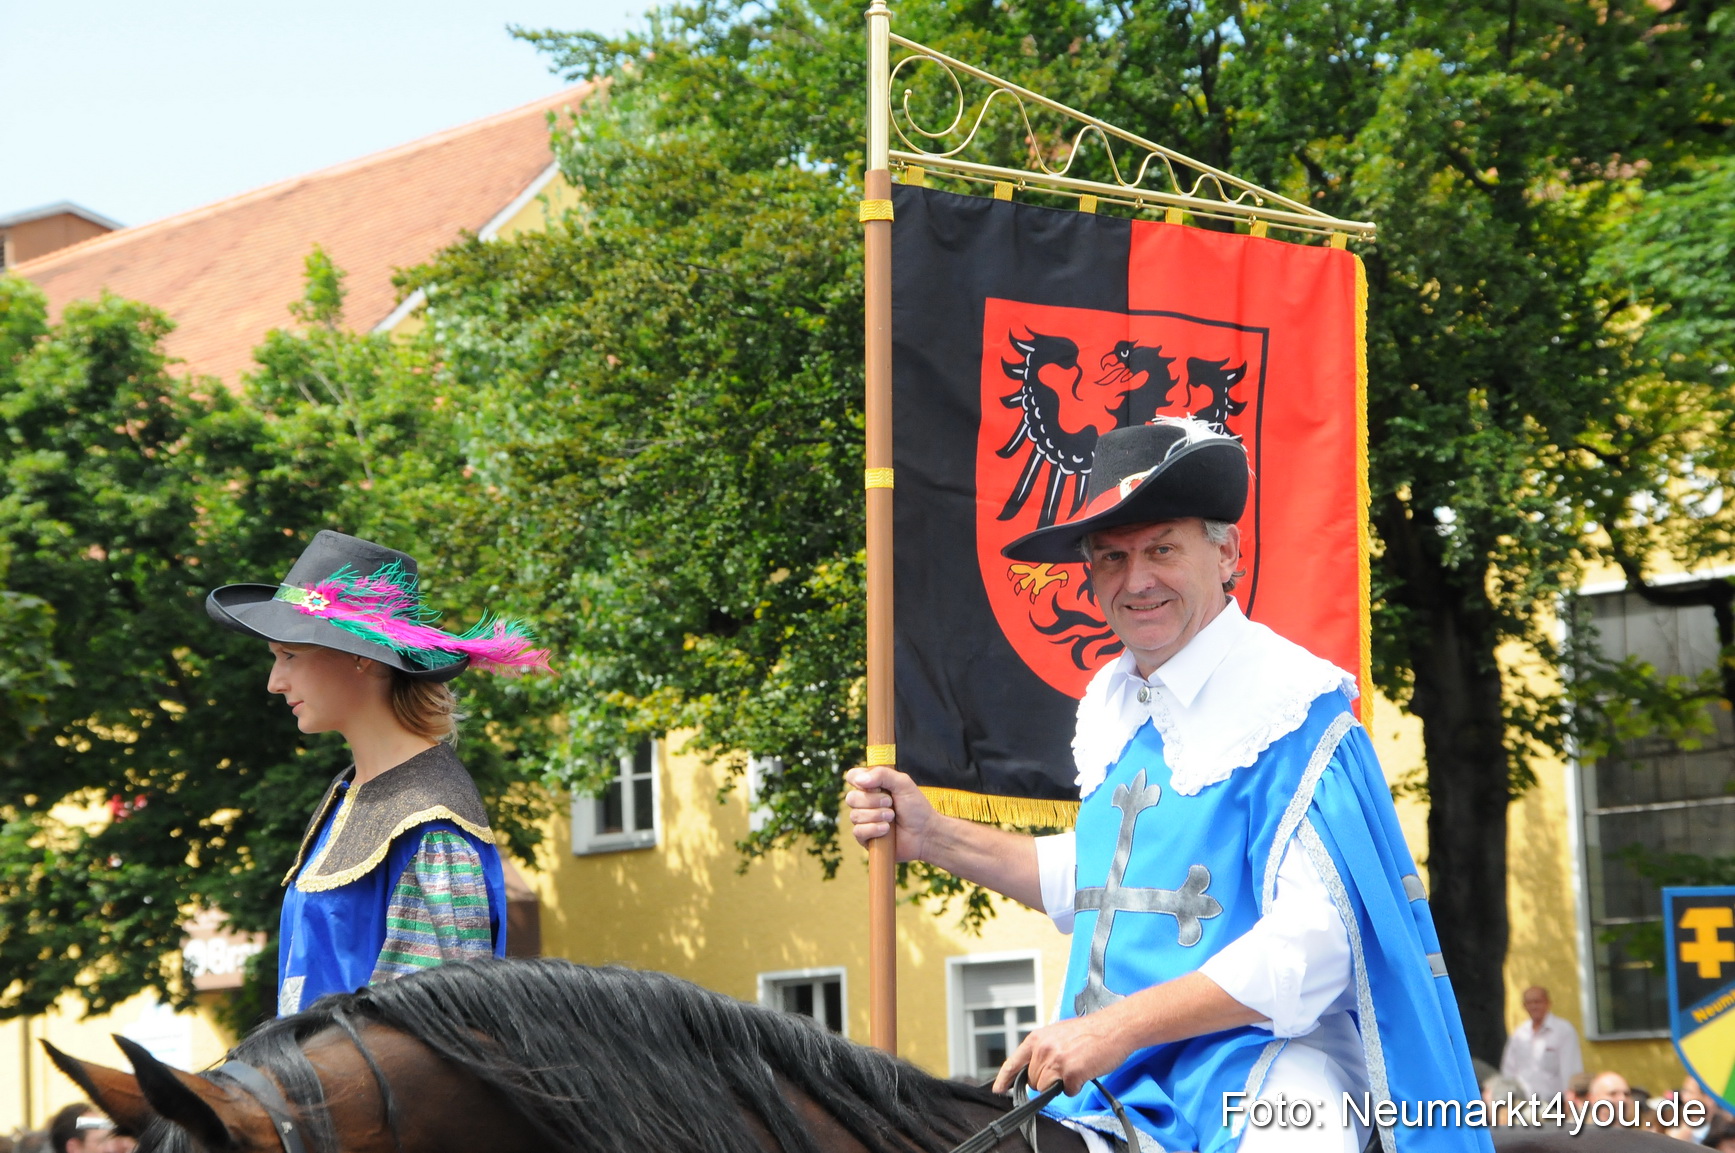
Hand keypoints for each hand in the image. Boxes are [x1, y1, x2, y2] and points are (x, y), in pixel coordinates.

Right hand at [843, 765, 936, 861]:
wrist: (925, 833)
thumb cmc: (916, 807)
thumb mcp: (903, 784)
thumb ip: (883, 774)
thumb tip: (860, 779)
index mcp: (872, 785)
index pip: (852, 777)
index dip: (858, 780)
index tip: (875, 785)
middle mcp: (865, 802)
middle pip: (851, 798)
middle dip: (872, 801)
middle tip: (890, 803)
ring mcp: (864, 820)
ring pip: (855, 816)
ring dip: (876, 816)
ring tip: (892, 817)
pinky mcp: (865, 837)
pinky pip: (858, 831)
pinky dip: (873, 829)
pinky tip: (886, 830)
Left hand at [992, 1009, 1136, 1095]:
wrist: (1113, 1027)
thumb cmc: (1089, 1031)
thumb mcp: (1057, 1034)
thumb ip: (1042, 1050)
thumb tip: (1033, 1069)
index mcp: (1037, 1039)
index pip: (1013, 1062)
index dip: (1004, 1079)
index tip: (998, 1090)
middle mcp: (1043, 1049)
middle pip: (1032, 1081)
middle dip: (1046, 1080)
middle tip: (1064, 1067)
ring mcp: (1056, 1061)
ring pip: (1046, 1089)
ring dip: (1060, 1084)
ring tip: (1075, 1067)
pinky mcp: (1071, 1073)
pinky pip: (1067, 1092)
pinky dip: (1076, 1087)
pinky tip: (1084, 1072)